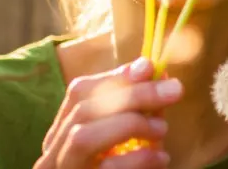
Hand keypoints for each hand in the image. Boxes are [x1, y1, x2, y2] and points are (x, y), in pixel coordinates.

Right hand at [33, 57, 182, 168]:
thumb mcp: (126, 140)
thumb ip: (135, 109)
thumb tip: (152, 69)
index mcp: (62, 136)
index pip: (79, 93)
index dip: (116, 76)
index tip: (151, 68)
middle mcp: (53, 157)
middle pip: (84, 111)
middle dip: (133, 95)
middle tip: (174, 89)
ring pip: (83, 137)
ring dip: (129, 123)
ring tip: (162, 129)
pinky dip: (137, 160)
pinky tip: (161, 158)